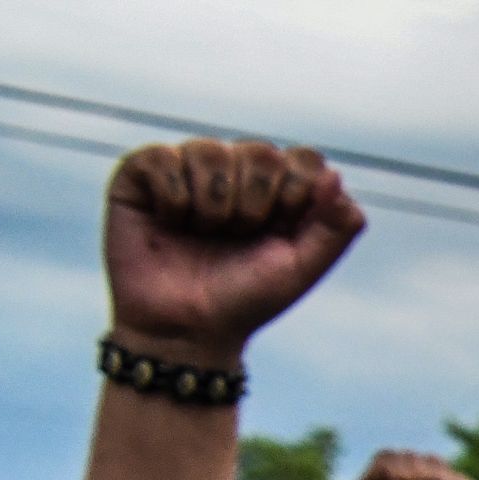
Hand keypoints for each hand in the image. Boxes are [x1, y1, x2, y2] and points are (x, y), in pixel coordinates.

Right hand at [102, 140, 365, 364]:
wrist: (183, 328)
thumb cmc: (245, 300)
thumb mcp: (302, 269)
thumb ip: (336, 227)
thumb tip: (334, 175)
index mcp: (279, 189)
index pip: (305, 160)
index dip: (297, 194)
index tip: (280, 231)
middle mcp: (235, 172)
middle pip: (262, 153)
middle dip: (254, 204)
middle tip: (237, 236)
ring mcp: (188, 168)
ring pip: (210, 151)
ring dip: (213, 205)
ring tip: (202, 234)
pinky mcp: (141, 173)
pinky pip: (162, 158)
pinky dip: (173, 199)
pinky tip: (170, 222)